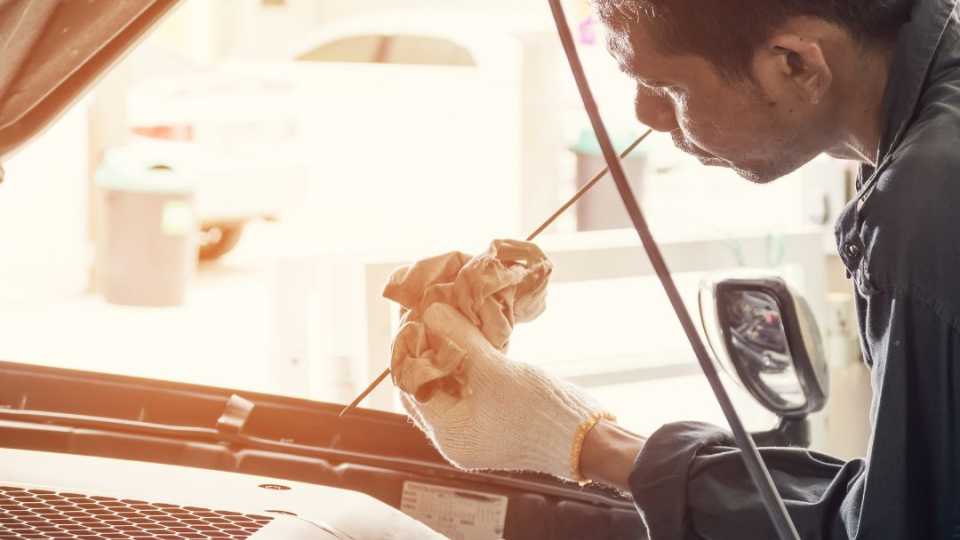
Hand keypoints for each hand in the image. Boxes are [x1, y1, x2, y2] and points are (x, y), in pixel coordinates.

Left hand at [397, 302, 611, 481]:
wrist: (587, 437)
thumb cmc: (538, 412)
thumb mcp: (495, 372)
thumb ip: (462, 342)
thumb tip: (432, 312)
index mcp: (449, 434)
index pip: (412, 388)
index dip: (412, 351)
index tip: (418, 317)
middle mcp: (458, 433)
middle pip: (430, 385)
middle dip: (432, 349)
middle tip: (434, 313)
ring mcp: (478, 425)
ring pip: (452, 382)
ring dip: (453, 352)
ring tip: (454, 317)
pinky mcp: (496, 415)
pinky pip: (472, 384)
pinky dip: (471, 360)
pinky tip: (474, 334)